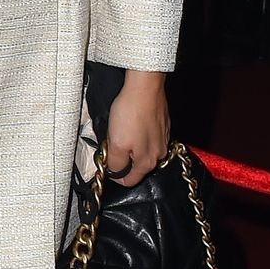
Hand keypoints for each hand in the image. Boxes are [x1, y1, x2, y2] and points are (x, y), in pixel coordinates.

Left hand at [103, 70, 168, 186]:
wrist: (144, 87)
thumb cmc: (132, 113)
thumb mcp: (116, 144)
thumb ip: (116, 164)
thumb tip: (115, 173)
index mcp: (148, 162)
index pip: (130, 181)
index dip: (115, 175)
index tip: (107, 164)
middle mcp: (159, 153)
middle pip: (136, 166)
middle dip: (122, 159)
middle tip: (110, 145)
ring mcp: (162, 138)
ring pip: (141, 150)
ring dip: (128, 145)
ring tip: (119, 132)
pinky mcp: (161, 125)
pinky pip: (146, 136)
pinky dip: (136, 133)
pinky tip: (130, 123)